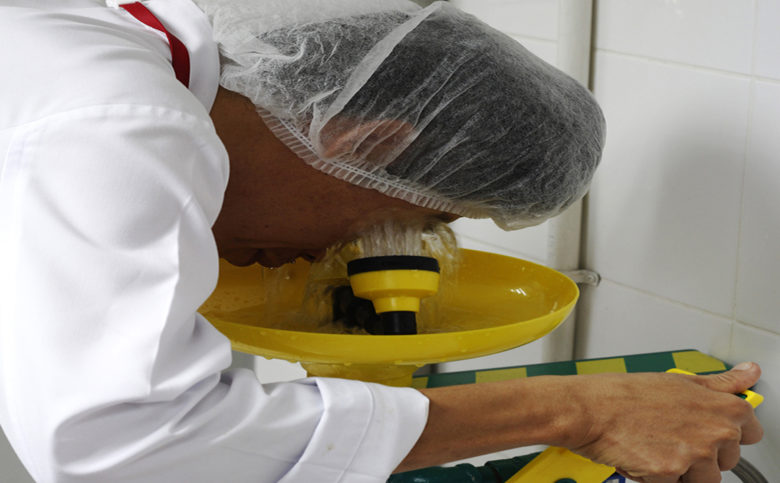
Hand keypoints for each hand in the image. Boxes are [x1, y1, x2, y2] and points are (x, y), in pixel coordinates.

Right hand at [561, 363, 763, 481]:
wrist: (589, 410)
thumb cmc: (625, 394)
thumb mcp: (679, 381)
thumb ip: (721, 384)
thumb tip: (748, 372)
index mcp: (722, 407)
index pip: (751, 432)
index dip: (727, 433)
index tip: (710, 430)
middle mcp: (716, 431)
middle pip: (727, 460)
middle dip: (702, 454)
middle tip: (671, 435)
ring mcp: (695, 454)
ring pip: (703, 479)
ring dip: (682, 470)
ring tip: (656, 445)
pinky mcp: (672, 473)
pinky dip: (659, 476)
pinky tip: (644, 454)